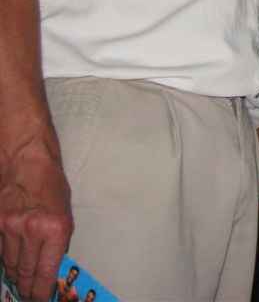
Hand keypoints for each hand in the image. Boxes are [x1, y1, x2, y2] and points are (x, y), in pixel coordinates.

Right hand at [0, 136, 72, 301]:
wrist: (26, 157)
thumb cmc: (50, 181)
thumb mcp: (65, 210)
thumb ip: (59, 238)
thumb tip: (52, 263)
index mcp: (56, 228)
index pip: (46, 271)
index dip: (42, 290)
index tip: (42, 298)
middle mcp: (32, 231)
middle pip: (24, 272)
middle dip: (27, 288)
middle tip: (30, 298)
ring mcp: (9, 228)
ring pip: (8, 265)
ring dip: (14, 278)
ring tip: (19, 286)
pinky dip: (3, 261)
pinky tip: (7, 267)